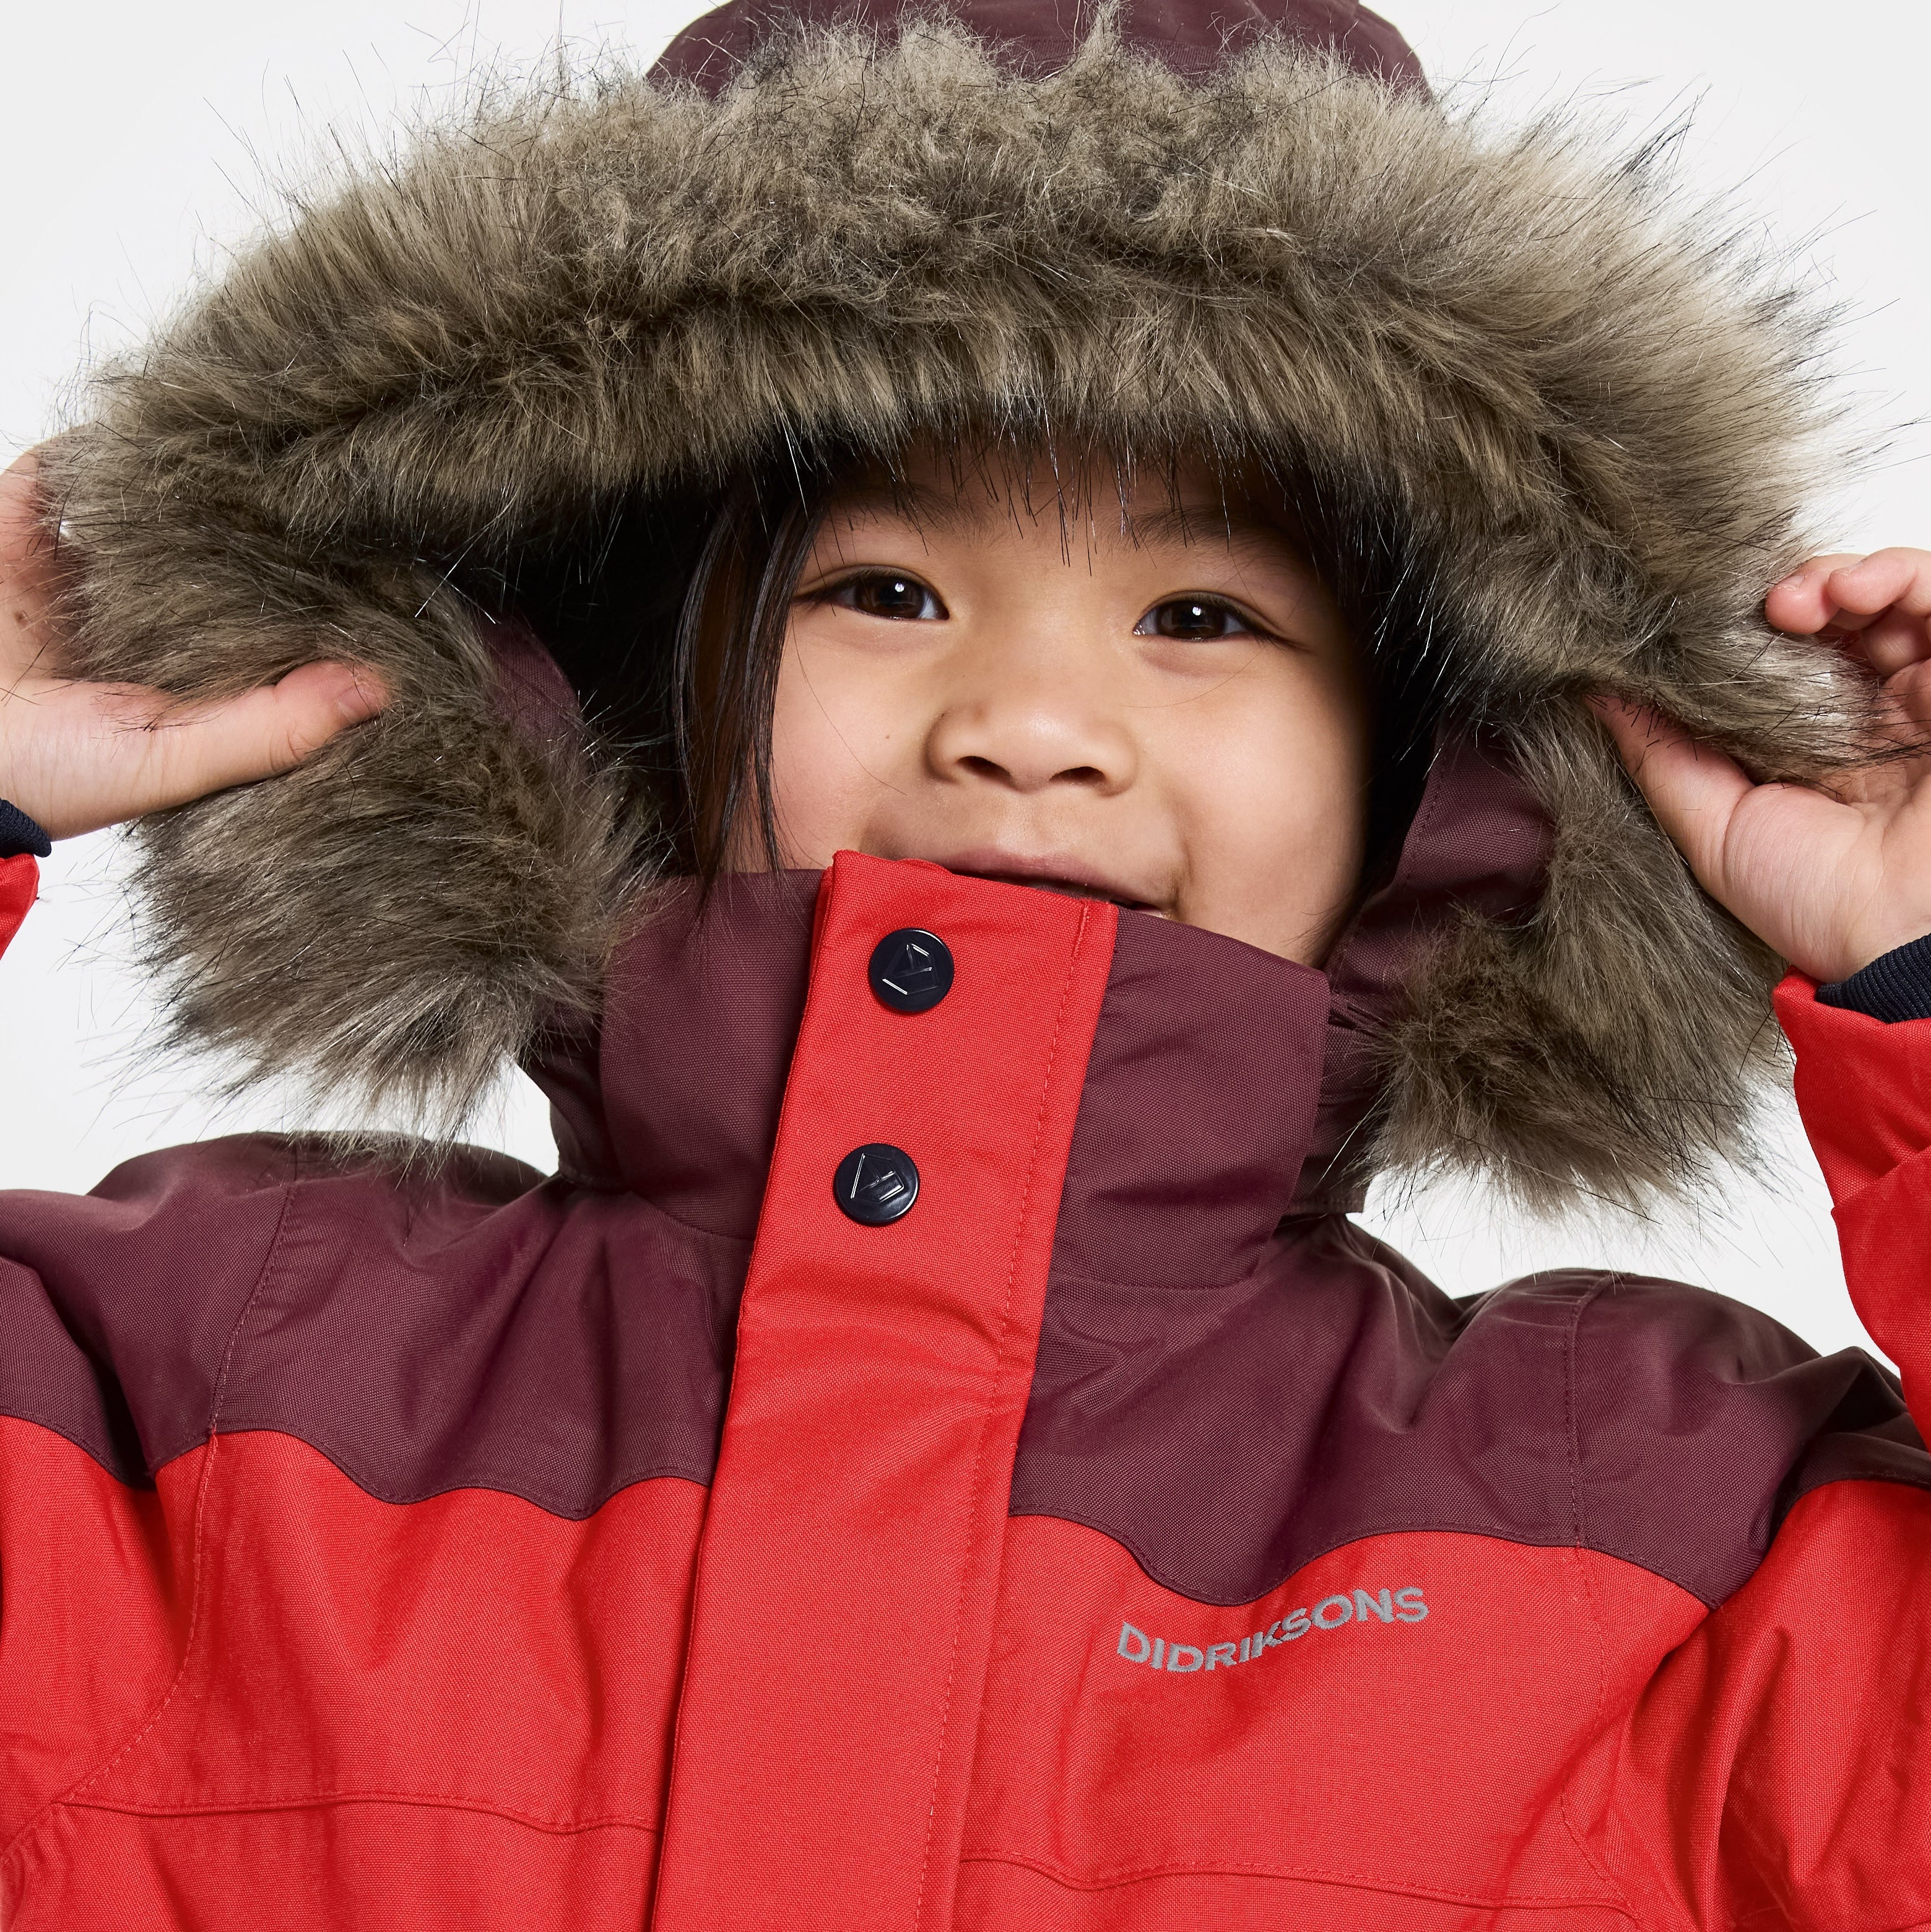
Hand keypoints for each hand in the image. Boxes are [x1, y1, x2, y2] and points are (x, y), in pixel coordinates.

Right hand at [0, 446, 385, 840]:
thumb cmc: (51, 781)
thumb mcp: (174, 761)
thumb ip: (271, 729)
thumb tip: (379, 691)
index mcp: (188, 672)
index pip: (267, 616)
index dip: (316, 591)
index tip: (376, 563)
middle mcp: (142, 617)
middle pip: (218, 550)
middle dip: (263, 524)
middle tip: (327, 491)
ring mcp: (80, 572)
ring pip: (149, 505)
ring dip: (190, 481)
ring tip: (249, 457)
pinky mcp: (15, 530)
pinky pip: (62, 472)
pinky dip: (99, 454)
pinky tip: (147, 446)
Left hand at [1594, 548, 1930, 982]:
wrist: (1905, 936)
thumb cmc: (1819, 902)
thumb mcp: (1713, 829)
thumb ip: (1661, 759)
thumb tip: (1596, 692)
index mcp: (1809, 747)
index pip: (1772, 658)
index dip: (1736, 630)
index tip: (1694, 627)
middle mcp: (1869, 715)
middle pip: (1825, 617)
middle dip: (1781, 597)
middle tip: (1749, 611)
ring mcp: (1921, 694)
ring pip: (1881, 596)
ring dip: (1830, 578)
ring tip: (1794, 602)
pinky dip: (1892, 573)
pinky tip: (1848, 593)